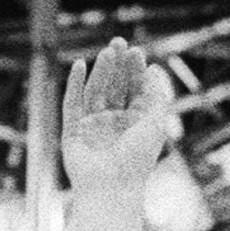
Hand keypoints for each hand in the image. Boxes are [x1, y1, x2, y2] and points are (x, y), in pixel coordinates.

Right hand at [59, 38, 181, 193]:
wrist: (111, 188)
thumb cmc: (137, 160)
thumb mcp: (155, 122)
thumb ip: (157, 94)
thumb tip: (154, 68)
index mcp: (134, 123)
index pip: (133, 89)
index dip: (134, 69)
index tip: (136, 51)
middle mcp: (113, 122)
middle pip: (114, 86)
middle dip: (117, 65)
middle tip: (118, 41)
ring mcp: (92, 126)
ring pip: (95, 91)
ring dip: (100, 70)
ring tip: (107, 51)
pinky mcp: (73, 131)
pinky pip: (72, 103)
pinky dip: (75, 84)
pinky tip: (80, 65)